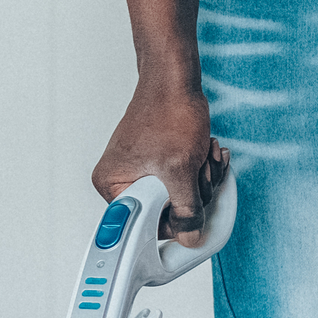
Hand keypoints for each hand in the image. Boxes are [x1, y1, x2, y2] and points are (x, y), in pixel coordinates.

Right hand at [94, 76, 227, 242]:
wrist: (175, 80)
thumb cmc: (168, 111)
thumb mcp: (181, 169)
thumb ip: (186, 209)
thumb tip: (190, 236)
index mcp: (113, 184)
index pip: (144, 224)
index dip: (172, 221)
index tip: (191, 216)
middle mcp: (121, 180)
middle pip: (164, 212)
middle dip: (193, 193)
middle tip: (198, 170)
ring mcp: (140, 171)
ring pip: (178, 197)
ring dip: (200, 179)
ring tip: (202, 154)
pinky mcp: (156, 163)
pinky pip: (182, 181)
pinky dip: (198, 170)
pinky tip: (204, 152)